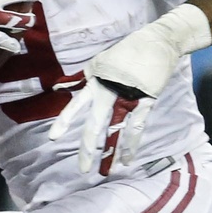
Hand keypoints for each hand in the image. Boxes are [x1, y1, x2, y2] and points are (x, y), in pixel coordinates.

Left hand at [49, 3, 208, 174]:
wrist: (158, 41)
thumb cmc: (129, 50)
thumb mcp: (103, 59)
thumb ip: (89, 75)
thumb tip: (74, 86)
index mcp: (97, 81)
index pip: (76, 104)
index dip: (65, 121)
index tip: (53, 137)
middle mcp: (109, 91)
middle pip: (94, 124)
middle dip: (88, 148)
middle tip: (83, 169)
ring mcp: (129, 97)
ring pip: (117, 129)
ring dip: (112, 152)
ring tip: (107, 171)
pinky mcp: (146, 100)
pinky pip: (137, 127)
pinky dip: (132, 144)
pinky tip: (128, 159)